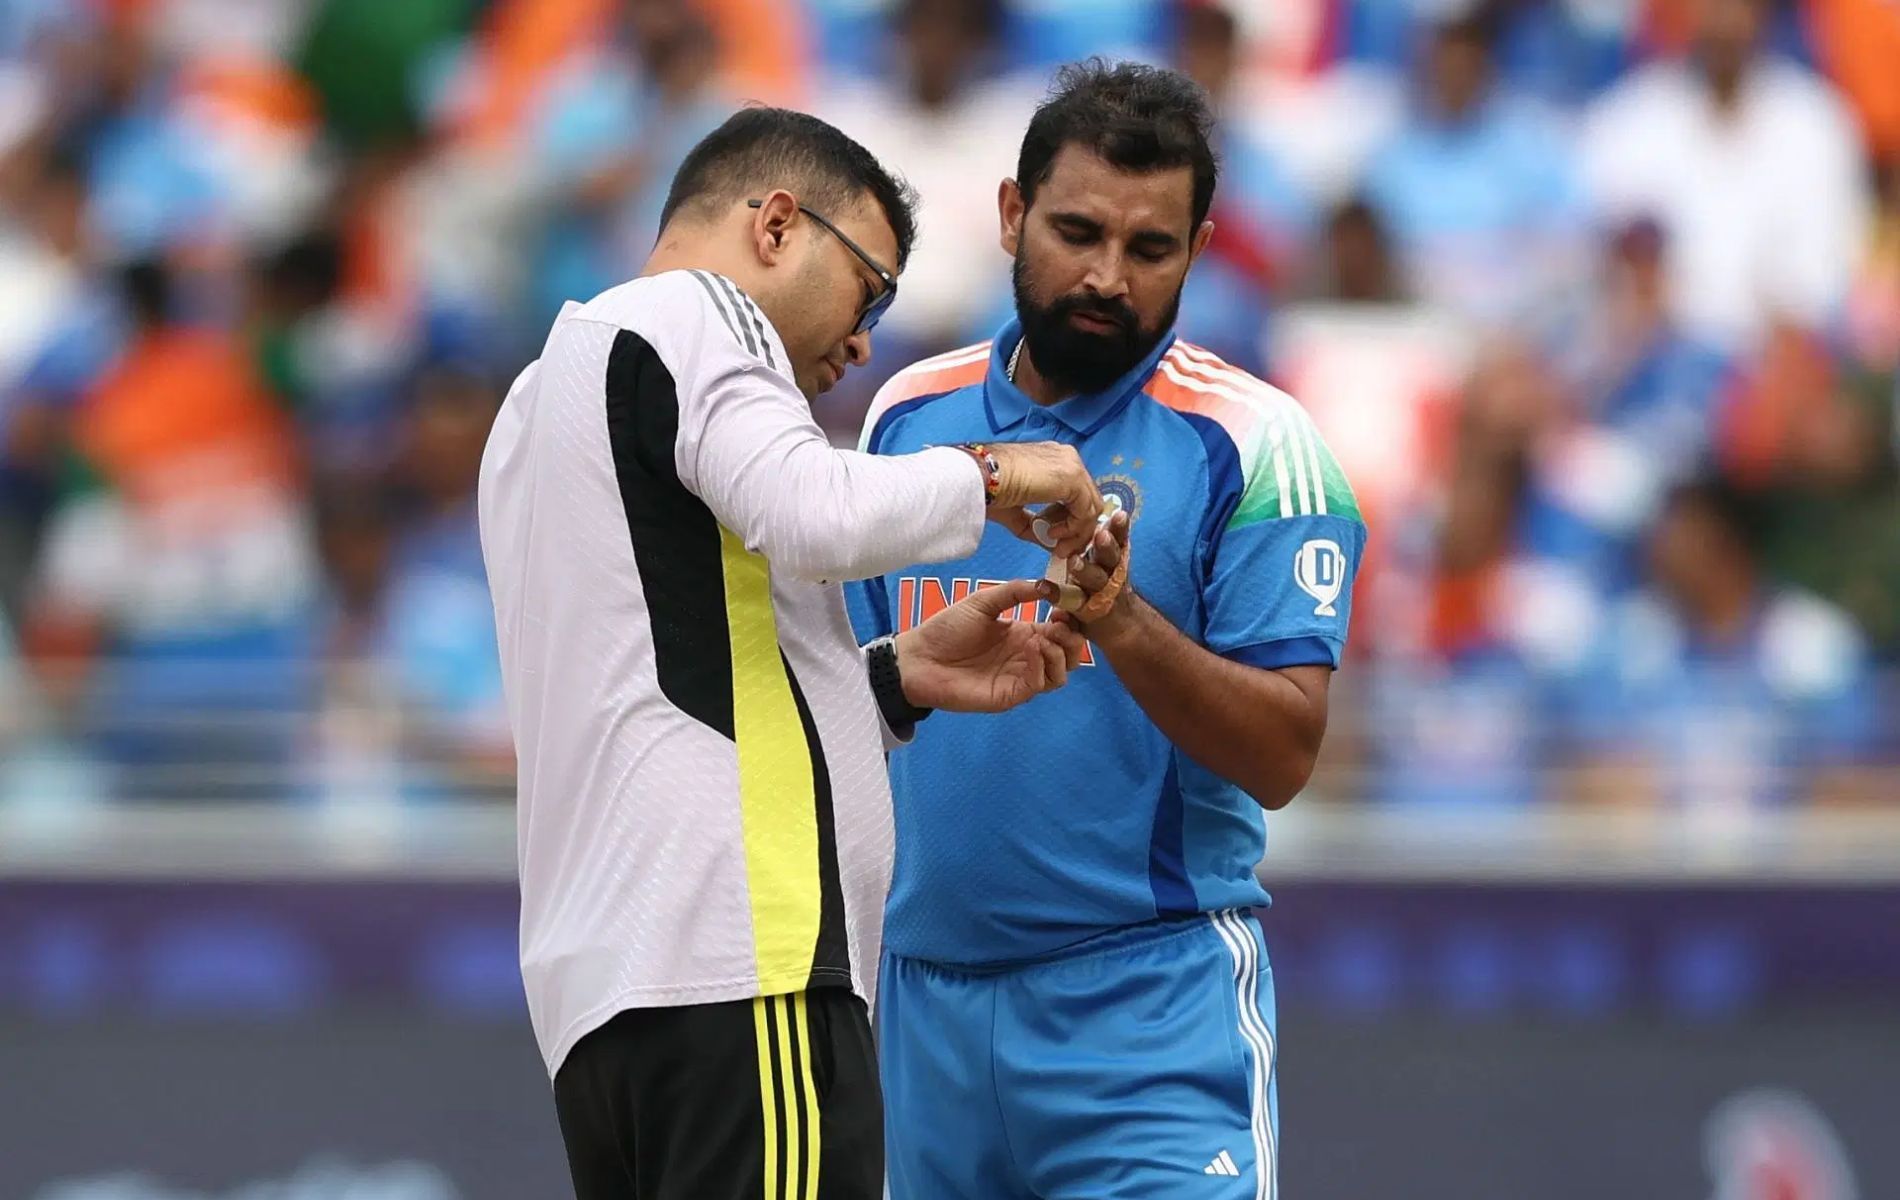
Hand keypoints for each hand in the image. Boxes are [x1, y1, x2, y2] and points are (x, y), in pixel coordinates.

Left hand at [894, 579, 1086, 712]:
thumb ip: (1014, 592)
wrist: (918, 657)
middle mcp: (1026, 658)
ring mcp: (1019, 678)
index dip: (1070, 621)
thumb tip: (1047, 584)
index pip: (1060, 632)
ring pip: (1060, 675)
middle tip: (1060, 623)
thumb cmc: (947, 630)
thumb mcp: (983, 602)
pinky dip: (1042, 666)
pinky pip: (1038, 685)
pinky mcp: (1009, 695)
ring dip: (1060, 655)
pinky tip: (1030, 648)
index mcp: (1022, 635)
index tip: (1065, 606)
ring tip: (1042, 638)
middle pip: (1068, 657)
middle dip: (1073, 639)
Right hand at [983, 442, 1102, 557]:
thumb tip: (1052, 544)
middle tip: (1062, 550)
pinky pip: (1086, 510)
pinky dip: (1073, 529)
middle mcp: (1066, 458)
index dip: (1069, 521)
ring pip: (1090, 507)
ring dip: (1076, 533)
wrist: (980, 477)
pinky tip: (1052, 535)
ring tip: (1056, 547)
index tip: (1056, 541)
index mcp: (1053, 461)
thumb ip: (1037, 526)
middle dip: (1077, 530)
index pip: (1075, 493)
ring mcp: (1072, 465)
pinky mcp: (1073, 477)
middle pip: (1087, 499)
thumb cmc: (987, 488)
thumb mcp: (1015, 512)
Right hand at [1062, 509, 1133, 638]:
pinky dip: (1121, 529)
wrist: (1122, 617)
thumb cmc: (1091, 618)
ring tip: (1102, 533)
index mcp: (1084, 603)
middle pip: (1093, 578)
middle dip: (1085, 571)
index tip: (1045, 588)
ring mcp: (1112, 571)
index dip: (1058, 594)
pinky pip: (1122, 541)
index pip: (1070, 600)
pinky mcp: (1120, 556)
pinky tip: (1120, 515)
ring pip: (1109, 559)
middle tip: (1075, 563)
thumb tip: (1053, 612)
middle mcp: (1099, 587)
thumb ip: (1063, 620)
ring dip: (1105, 546)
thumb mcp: (1075, 625)